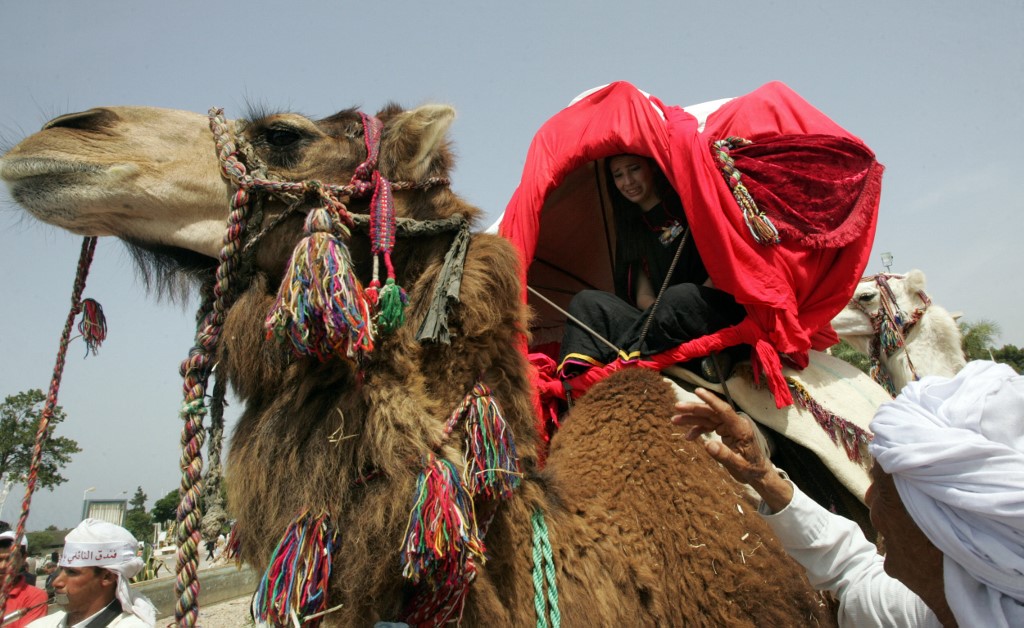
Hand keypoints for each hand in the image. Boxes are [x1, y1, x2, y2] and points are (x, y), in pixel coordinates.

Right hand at [671, 388, 792, 511]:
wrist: (758, 473)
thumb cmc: (751, 470)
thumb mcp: (739, 466)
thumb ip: (724, 455)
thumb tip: (708, 444)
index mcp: (741, 429)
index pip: (724, 410)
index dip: (711, 400)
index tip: (698, 390)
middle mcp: (734, 424)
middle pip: (712, 412)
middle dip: (694, 409)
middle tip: (677, 407)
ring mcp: (729, 427)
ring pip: (708, 418)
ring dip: (691, 418)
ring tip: (675, 420)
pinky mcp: (724, 431)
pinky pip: (708, 426)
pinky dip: (697, 430)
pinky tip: (688, 436)